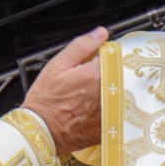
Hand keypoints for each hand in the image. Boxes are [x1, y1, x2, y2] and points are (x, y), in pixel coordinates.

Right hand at [21, 27, 107, 155]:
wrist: (43, 131)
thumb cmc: (46, 100)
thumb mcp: (57, 65)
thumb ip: (82, 46)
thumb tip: (101, 33)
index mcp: (96, 74)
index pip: (113, 56)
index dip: (104, 57)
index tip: (94, 61)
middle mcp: (107, 93)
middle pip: (119, 75)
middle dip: (109, 73)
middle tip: (88, 81)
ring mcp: (110, 110)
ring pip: (121, 93)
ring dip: (111, 90)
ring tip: (88, 96)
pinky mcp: (110, 125)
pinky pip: (118, 111)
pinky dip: (110, 107)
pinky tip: (92, 110)